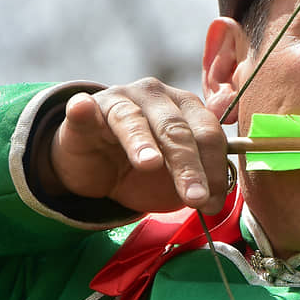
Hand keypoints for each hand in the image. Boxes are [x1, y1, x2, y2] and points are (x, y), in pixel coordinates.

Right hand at [47, 78, 228, 214]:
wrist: (98, 169)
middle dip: (188, 166)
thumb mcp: (177, 180)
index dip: (214, 168)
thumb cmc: (147, 171)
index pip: (208, 133)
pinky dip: (83, 110)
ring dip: (142, 143)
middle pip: (176, 128)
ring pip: (134, 120)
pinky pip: (84, 109)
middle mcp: (157, 97)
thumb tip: (216, 199)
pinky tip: (83, 109)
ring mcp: (119, 99)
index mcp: (188, 109)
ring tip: (149, 164)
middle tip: (195, 198)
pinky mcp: (85, 110)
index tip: (214, 202)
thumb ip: (200, 181)